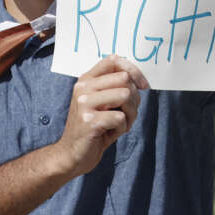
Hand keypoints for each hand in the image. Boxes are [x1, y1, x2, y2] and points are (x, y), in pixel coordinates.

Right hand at [54, 55, 148, 178]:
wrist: (72, 155)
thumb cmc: (94, 127)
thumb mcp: (102, 102)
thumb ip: (114, 86)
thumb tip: (139, 79)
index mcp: (86, 80)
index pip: (114, 60)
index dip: (134, 70)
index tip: (143, 86)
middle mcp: (83, 88)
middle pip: (124, 79)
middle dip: (135, 98)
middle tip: (128, 113)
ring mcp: (84, 103)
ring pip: (125, 95)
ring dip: (131, 113)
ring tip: (120, 123)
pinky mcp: (89, 121)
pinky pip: (121, 118)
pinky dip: (122, 128)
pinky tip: (110, 133)